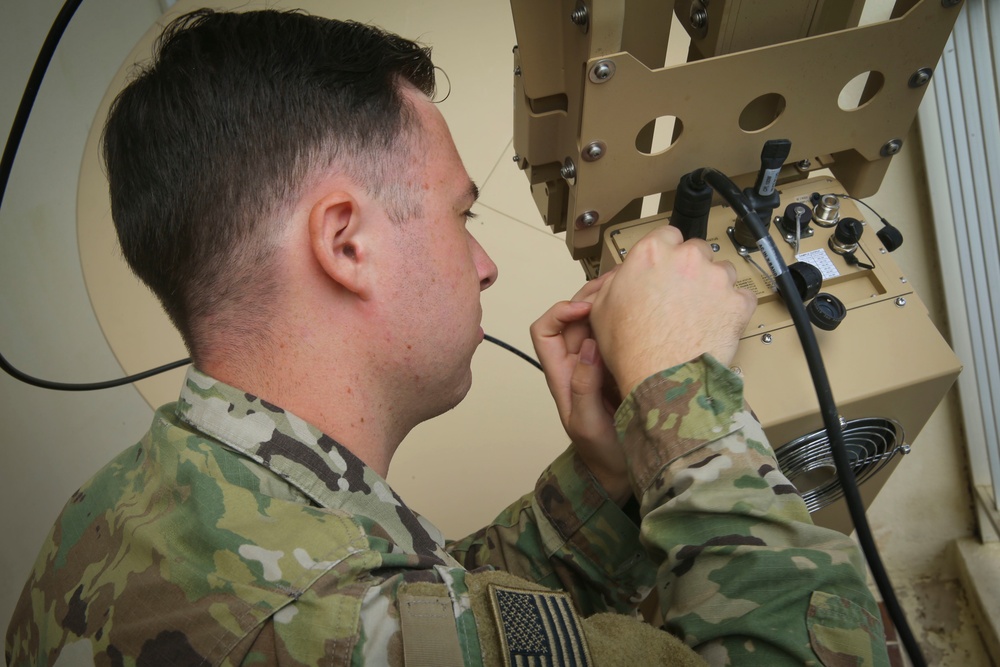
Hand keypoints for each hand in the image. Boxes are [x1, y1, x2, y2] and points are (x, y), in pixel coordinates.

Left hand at [530, 273, 630, 505]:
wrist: (621, 472)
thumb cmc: (600, 453)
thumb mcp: (586, 423)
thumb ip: (584, 385)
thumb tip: (588, 344)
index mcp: (561, 373)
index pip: (544, 330)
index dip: (560, 312)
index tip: (586, 310)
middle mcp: (578, 362)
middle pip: (573, 316)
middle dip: (591, 295)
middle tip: (619, 284)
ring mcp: (600, 362)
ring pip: (598, 320)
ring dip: (612, 301)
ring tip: (635, 287)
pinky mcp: (622, 363)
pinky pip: (620, 333)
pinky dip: (630, 317)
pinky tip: (649, 308)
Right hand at [590, 225, 755, 395]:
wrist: (661, 378)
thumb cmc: (632, 349)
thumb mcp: (601, 308)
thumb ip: (615, 281)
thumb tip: (623, 277)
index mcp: (652, 253)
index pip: (667, 235)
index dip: (666, 254)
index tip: (667, 268)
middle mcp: (687, 258)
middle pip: (697, 251)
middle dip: (691, 269)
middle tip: (681, 296)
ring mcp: (716, 279)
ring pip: (722, 271)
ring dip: (714, 287)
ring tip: (699, 314)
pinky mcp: (738, 302)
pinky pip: (742, 297)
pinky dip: (733, 309)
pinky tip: (716, 323)